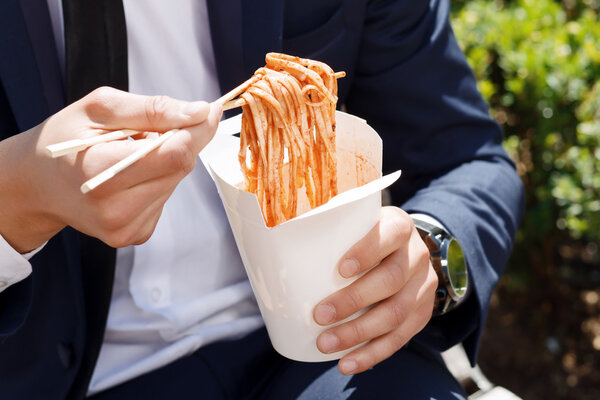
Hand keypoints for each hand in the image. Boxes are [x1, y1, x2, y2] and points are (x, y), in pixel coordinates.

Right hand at [0, 87, 221, 252]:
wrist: (38, 183)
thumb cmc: (63, 141)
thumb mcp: (99, 108)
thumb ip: (153, 109)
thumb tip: (199, 112)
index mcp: (101, 172)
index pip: (174, 154)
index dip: (196, 130)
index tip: (205, 111)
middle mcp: (114, 209)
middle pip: (180, 168)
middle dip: (180, 142)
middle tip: (156, 129)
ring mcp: (124, 228)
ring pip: (176, 182)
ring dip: (167, 162)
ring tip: (133, 154)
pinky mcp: (133, 235)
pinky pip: (166, 200)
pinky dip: (158, 181)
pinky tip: (132, 176)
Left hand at [313, 206, 437, 373]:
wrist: (405, 251)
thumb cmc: (366, 238)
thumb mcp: (356, 224)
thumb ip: (329, 230)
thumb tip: (270, 241)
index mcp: (399, 227)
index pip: (389, 235)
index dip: (368, 252)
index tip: (341, 270)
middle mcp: (416, 255)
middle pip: (391, 279)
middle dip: (354, 301)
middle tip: (320, 315)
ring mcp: (423, 286)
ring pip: (396, 313)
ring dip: (358, 333)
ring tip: (327, 344)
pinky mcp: (422, 313)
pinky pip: (400, 338)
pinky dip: (372, 353)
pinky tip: (348, 363)